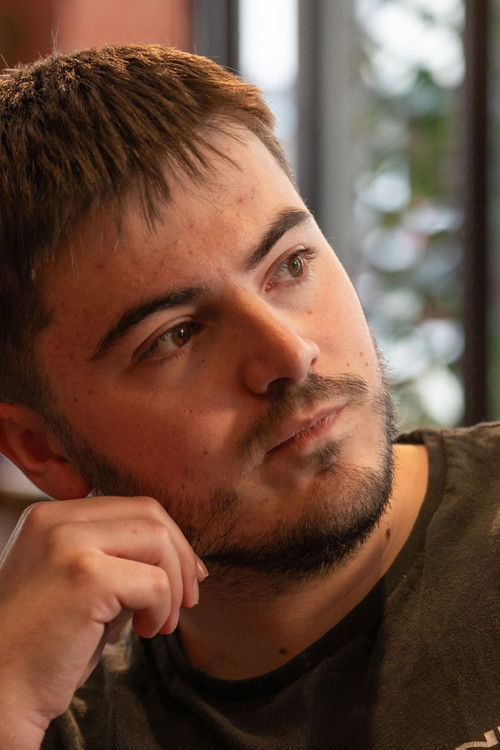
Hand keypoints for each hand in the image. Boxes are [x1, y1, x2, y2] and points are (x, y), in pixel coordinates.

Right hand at [0, 496, 206, 748]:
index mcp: (50, 517)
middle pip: (149, 514)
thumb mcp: (77, 584)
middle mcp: (56, 520)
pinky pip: (154, 582)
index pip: (131, 507)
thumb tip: (178, 556)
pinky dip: (163, 609)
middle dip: (181, 556)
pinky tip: (146, 631)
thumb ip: (116, 559)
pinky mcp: (85, 577)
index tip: (184, 576)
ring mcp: (69, 544)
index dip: (169, 540)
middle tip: (187, 600)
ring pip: (158, 541)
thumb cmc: (41, 647)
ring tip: (161, 622)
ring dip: (174, 586)